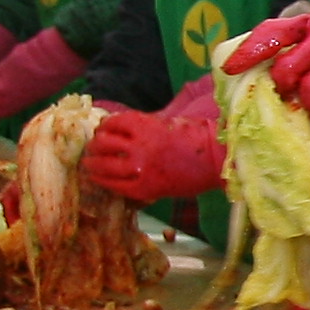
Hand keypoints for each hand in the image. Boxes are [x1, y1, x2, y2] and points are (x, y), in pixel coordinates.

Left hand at [79, 106, 225, 203]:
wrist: (219, 160)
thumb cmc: (199, 138)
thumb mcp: (169, 122)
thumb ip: (145, 125)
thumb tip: (123, 129)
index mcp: (145, 125)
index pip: (112, 122)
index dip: (105, 126)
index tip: (104, 130)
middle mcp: (139, 146)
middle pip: (103, 143)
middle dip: (95, 145)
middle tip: (94, 148)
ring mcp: (141, 168)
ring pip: (104, 166)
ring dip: (93, 164)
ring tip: (90, 165)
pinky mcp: (146, 188)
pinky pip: (115, 186)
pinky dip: (105, 182)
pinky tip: (101, 180)